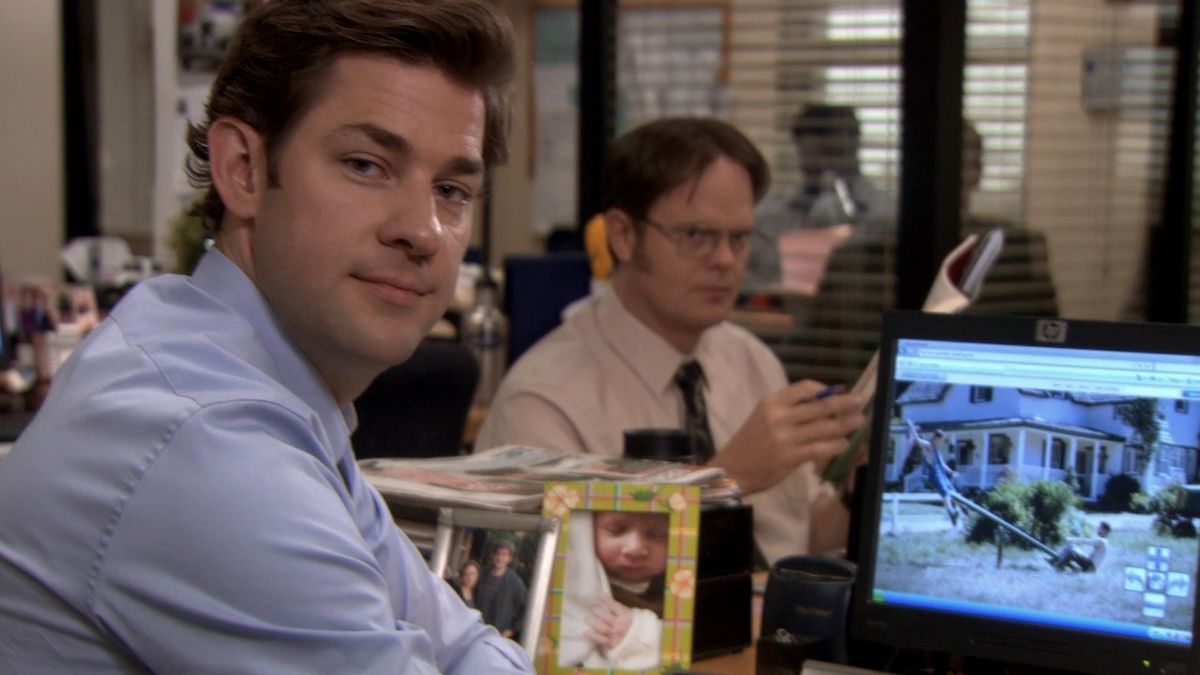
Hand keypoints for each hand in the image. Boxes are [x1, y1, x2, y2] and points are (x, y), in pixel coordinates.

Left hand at [584, 596, 633, 650]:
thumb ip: (616, 608)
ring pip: (603, 628)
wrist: (636, 640)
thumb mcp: (626, 613)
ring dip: (593, 622)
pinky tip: (586, 632)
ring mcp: (616, 636)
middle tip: (592, 609)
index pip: (615, 606)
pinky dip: (592, 636)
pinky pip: (601, 640)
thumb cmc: (628, 623)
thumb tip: (601, 597)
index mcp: (625, 616)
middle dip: (597, 612)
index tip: (599, 595)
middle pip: (607, 617)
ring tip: (587, 618)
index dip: (607, 600)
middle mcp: (621, 626)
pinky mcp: (612, 644)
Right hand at [711, 380, 865, 493]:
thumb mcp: (764, 417)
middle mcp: (778, 416)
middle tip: (861, 401)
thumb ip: (789, 411)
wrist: (732, 469)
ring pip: (823, 427)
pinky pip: (818, 448)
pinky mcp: (789, 456)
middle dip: (843, 404)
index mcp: (772, 402)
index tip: (837, 392)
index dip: (825, 389)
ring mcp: (784, 436)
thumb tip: (822, 405)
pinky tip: (844, 444)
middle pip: (819, 406)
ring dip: (845, 424)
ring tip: (860, 421)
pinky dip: (834, 445)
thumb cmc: (750, 442)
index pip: (804, 388)